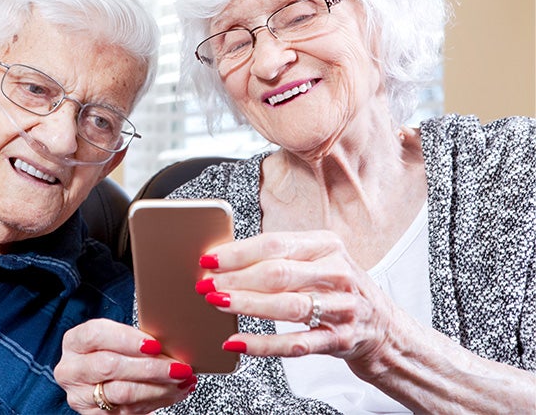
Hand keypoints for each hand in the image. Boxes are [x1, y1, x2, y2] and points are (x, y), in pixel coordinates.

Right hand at [54, 318, 196, 413]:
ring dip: (158, 388)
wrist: (98, 379)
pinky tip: (173, 393)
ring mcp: (80, 396)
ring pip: (122, 392)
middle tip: (178, 367)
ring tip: (182, 381)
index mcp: (75, 342)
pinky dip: (156, 401)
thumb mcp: (116, 338)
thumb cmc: (111, 351)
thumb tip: (172, 343)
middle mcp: (71, 369)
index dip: (128, 339)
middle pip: (110, 366)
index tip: (155, 344)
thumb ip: (135, 339)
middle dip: (150, 367)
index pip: (97, 334)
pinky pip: (129, 411)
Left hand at [196, 230, 394, 367]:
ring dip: (245, 305)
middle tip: (205, 283)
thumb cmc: (338, 289)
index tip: (209, 258)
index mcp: (327, 245)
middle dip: (235, 279)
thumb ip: (281, 257)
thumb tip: (225, 257)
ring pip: (285, 306)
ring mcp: (341, 308)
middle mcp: (336, 273)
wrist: (384, 328)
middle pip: (277, 273)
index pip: (275, 244)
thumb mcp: (318, 261)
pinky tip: (237, 342)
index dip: (238, 252)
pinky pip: (295, 344)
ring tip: (215, 303)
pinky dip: (262, 344)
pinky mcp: (339, 340)